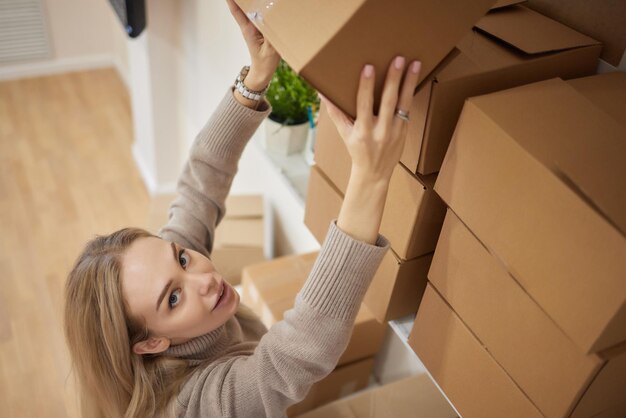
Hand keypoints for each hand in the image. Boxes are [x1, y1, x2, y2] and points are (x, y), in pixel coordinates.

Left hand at [227, 0, 279, 90]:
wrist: (263, 71)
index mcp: (248, 30)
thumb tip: (271, 21)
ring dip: (250, 1)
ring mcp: (255, 26)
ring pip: (250, 9)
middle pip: (242, 6)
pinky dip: (260, 7)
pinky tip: (263, 3)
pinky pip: (259, 14)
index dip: (232, 1)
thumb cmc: (266, 62)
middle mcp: (249, 25)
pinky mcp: (261, 28)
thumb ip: (271, 37)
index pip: (237, 11)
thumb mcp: (270, 50)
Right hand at [322, 57, 420, 183]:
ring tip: (415, 63)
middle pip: (388, 101)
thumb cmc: (357, 149)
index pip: (364, 104)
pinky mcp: (405, 130)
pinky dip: (411, 92)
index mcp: (363, 130)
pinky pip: (409, 108)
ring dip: (409, 82)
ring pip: (404, 103)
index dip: (366, 86)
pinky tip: (414, 77)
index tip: (369, 67)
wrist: (374, 173)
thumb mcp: (344, 133)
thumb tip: (322, 93)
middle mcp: (380, 130)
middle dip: (393, 79)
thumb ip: (334, 112)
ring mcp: (395, 131)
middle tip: (398, 59)